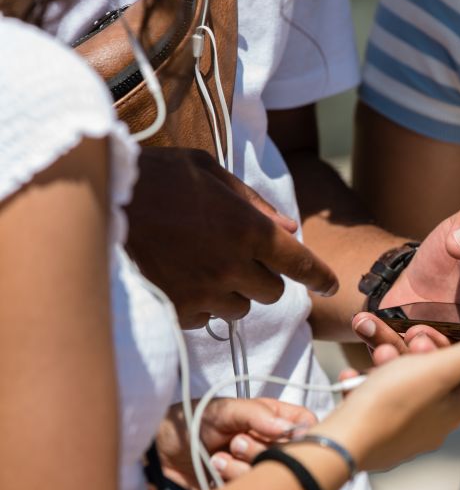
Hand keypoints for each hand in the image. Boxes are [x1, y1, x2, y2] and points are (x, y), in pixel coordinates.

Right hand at [127, 147, 337, 327]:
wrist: (98, 202)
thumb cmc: (157, 177)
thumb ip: (254, 202)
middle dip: (263, 276)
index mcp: (249, 230)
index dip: (320, 276)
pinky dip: (202, 304)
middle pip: (272, 292)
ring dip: (233, 292)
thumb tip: (289, 227)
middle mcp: (234, 266)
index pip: (300, 264)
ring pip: (241, 308)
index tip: (331, 284)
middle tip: (239, 257)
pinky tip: (182, 279)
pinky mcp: (179, 310)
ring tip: (205, 266)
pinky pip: (206, 318)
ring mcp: (205, 292)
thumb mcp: (209, 171)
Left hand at [156, 398, 317, 489]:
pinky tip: (215, 470)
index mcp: (275, 420)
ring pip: (274, 479)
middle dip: (264, 451)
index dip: (304, 435)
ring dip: (244, 467)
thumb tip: (287, 428)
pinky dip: (233, 481)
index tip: (287, 437)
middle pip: (294, 457)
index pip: (308, 427)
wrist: (157, 452)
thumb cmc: (193, 420)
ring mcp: (260, 471)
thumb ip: (256, 414)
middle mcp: (272, 446)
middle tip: (237, 442)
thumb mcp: (224, 409)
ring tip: (219, 457)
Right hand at [313, 326, 459, 471]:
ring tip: (379, 354)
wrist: (340, 444)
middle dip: (430, 350)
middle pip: (445, 377)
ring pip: (408, 384)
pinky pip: (380, 397)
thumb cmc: (391, 403)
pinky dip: (370, 383)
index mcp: (457, 408)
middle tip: (415, 335)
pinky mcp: (379, 431)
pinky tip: (355, 377)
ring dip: (394, 363)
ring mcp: (408, 429)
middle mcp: (438, 422)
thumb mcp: (439, 370)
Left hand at [351, 205, 459, 352]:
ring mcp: (444, 350)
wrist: (415, 266)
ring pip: (429, 367)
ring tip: (393, 338)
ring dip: (410, 356)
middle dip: (446, 356)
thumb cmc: (454, 246)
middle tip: (424, 338)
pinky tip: (364, 323)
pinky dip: (377, 343)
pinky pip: (395, 356)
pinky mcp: (410, 351)